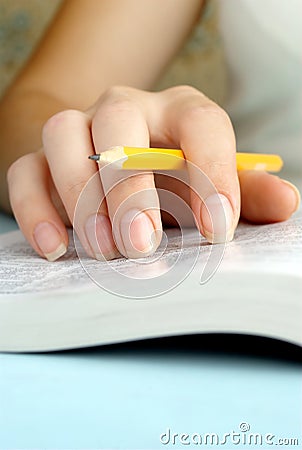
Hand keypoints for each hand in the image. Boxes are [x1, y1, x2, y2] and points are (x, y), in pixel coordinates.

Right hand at [7, 86, 299, 260]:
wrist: (116, 162)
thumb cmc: (174, 178)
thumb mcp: (212, 184)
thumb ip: (247, 194)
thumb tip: (287, 203)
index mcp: (179, 112)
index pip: (201, 123)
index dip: (213, 172)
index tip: (217, 231)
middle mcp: (125, 109)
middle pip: (119, 122)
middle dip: (130, 186)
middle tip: (141, 246)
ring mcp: (78, 129)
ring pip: (63, 135)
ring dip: (80, 196)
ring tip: (103, 251)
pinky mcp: (39, 158)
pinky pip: (25, 171)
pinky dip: (35, 209)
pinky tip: (57, 248)